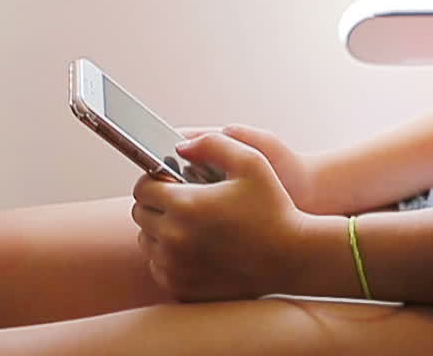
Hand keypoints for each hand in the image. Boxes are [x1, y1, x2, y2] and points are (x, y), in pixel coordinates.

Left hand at [130, 131, 324, 300]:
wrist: (291, 257)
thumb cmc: (273, 207)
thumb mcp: (251, 161)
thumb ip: (211, 143)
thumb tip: (180, 146)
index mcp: (185, 205)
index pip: (142, 188)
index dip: (155, 180)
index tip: (170, 181)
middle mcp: (173, 239)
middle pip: (141, 214)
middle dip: (156, 204)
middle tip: (182, 202)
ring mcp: (175, 267)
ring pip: (147, 242)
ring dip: (160, 230)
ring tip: (189, 224)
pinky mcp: (181, 288)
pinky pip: (158, 267)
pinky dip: (168, 257)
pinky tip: (193, 248)